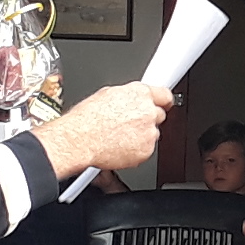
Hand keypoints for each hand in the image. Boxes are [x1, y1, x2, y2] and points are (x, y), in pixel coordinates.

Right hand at [33, 80, 171, 179]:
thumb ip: (127, 97)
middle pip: (159, 115)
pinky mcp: (146, 150)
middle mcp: (147, 111)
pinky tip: (120, 146)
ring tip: (119, 136)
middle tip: (130, 125)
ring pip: (152, 134)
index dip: (163, 101)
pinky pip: (146, 150)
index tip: (165, 104)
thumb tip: (130, 99)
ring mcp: (148, 132)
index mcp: (139, 94)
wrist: (80, 140)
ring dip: (141, 136)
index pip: (164, 95)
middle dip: (148, 120)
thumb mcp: (107, 95)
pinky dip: (136, 150)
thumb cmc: (87, 118)